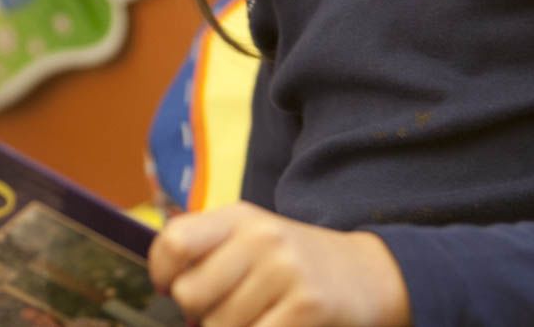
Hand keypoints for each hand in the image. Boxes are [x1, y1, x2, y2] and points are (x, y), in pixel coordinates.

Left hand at [148, 201, 410, 326]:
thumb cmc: (296, 265)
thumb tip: (168, 291)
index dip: (162, 273)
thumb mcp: (254, 240)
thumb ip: (209, 254)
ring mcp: (285, 271)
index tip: (170, 287)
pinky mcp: (306, 307)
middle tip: (229, 310)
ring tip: (262, 318)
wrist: (370, 276)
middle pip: (190, 295)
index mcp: (240, 217)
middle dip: (201, 315)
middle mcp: (261, 237)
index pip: (174, 241)